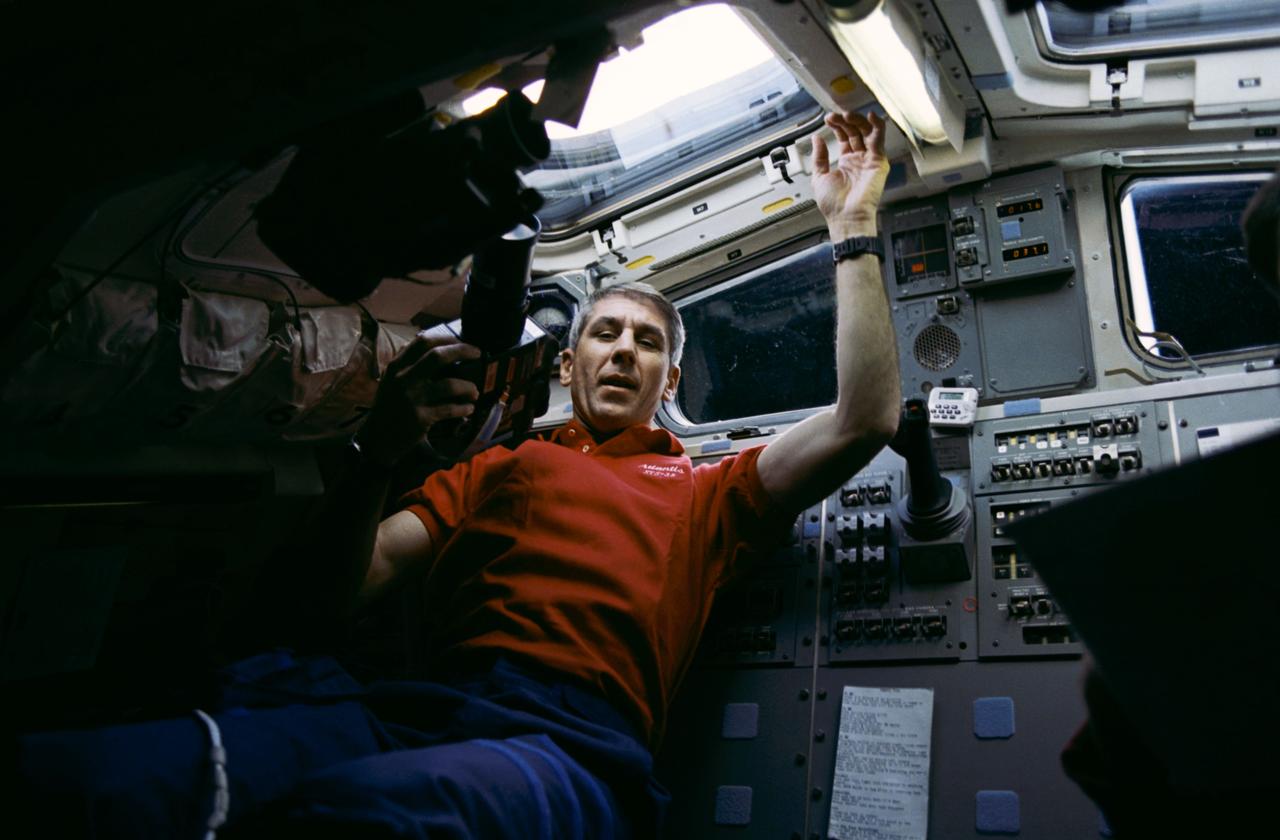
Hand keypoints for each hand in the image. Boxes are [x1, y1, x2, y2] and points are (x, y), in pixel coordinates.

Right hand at [355, 327, 481, 466]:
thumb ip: (409, 363)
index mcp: (397, 366)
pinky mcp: (421, 418)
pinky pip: (450, 409)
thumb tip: (439, 346)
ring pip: (450, 385)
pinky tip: (468, 408)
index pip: (422, 341)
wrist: (377, 438)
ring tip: (474, 391)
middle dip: (463, 351)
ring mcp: (412, 398)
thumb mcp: (392, 379)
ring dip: (468, 387)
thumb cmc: (390, 406)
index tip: (462, 340)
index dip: (446, 338)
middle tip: (478, 353)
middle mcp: (403, 379)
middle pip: (438, 356)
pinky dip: (464, 408)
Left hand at [811, 111, 890, 239]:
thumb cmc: (834, 205)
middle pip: (855, 132)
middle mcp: (859, 159)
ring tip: (846, 115)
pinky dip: (877, 126)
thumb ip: (819, 157)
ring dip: (857, 121)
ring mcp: (870, 160)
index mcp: (847, 162)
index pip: (845, 137)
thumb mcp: (819, 176)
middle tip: (834, 116)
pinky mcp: (879, 162)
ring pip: (867, 133)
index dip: (837, 126)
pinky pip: (880, 140)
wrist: (845, 218)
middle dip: (844, 121)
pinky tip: (871, 116)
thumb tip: (816, 139)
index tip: (828, 119)